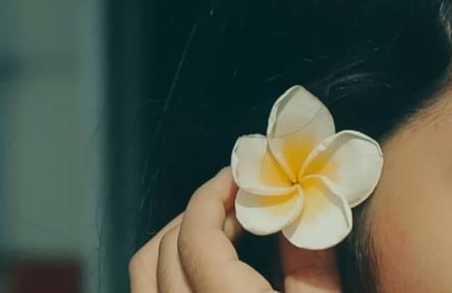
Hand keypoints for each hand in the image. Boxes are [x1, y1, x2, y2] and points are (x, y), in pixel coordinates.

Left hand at [130, 167, 343, 292]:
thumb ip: (308, 258)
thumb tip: (298, 196)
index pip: (194, 237)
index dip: (213, 194)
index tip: (242, 176)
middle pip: (163, 250)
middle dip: (200, 213)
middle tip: (241, 202)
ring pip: (143, 274)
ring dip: (176, 239)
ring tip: (218, 229)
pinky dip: (167, 270)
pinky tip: (204, 267)